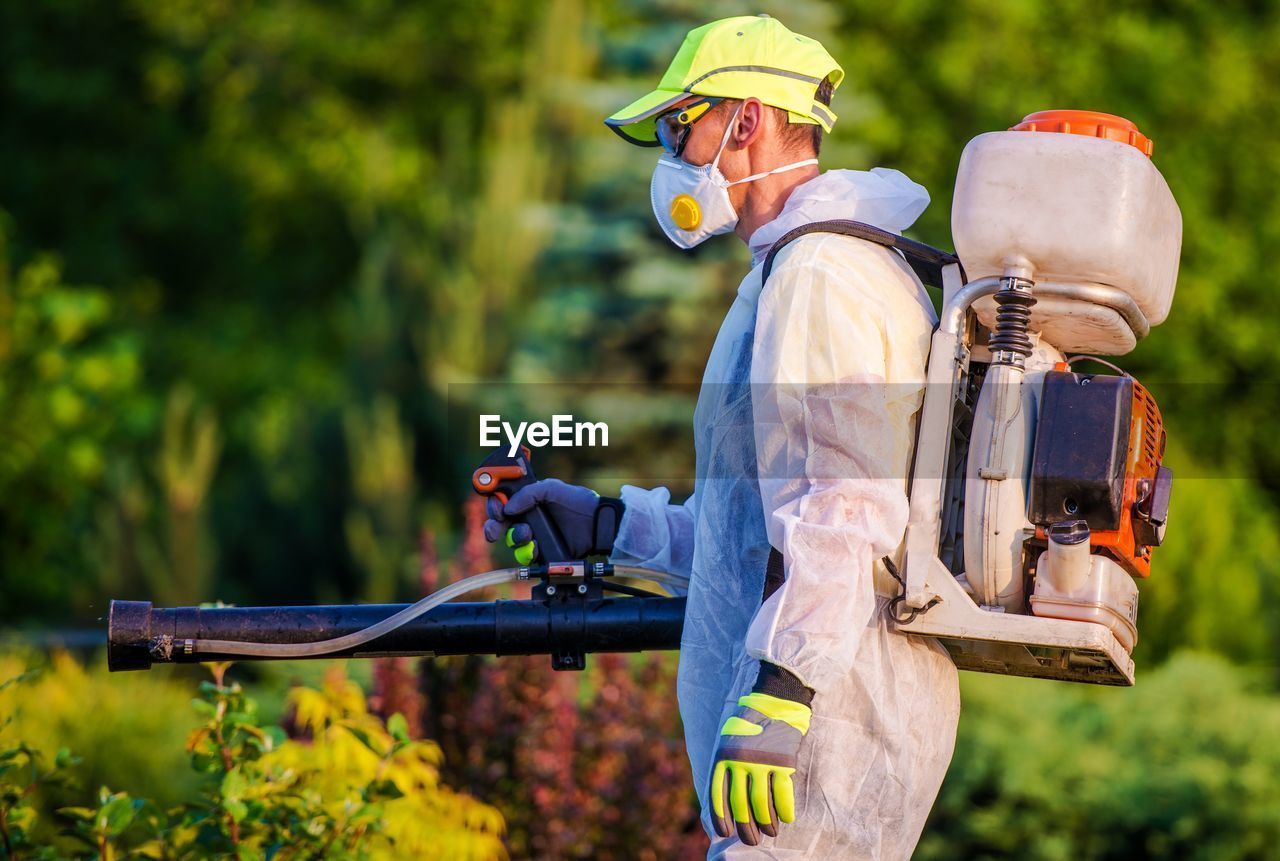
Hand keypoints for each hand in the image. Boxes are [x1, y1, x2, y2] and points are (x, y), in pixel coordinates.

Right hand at [482, 478, 623, 563]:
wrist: (597, 525)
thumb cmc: (579, 503)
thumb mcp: (553, 488)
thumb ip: (530, 493)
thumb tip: (509, 506)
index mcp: (529, 500)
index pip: (503, 502)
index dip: (495, 505)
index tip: (497, 509)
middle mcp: (529, 517)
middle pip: (501, 523)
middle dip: (494, 526)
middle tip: (494, 531)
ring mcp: (535, 535)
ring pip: (512, 540)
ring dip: (515, 538)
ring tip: (527, 534)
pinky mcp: (542, 551)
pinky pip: (525, 555)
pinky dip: (526, 552)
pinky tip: (535, 546)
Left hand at [710, 691, 810, 845]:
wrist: (775, 699)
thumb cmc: (751, 721)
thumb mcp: (727, 738)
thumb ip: (725, 765)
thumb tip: (724, 798)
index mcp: (723, 755)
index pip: (718, 795)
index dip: (721, 818)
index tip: (726, 833)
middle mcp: (740, 760)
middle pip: (739, 803)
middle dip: (745, 827)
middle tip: (751, 839)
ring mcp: (761, 761)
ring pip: (761, 803)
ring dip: (766, 822)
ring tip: (770, 832)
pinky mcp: (783, 761)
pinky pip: (783, 794)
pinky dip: (784, 810)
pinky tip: (786, 819)